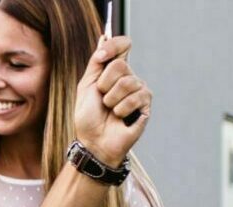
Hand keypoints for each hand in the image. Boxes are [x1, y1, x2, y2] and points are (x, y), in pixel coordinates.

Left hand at [72, 34, 151, 167]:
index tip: (100, 58)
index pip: (123, 45)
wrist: (94, 142)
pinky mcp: (146, 104)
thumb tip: (104, 38)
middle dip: (105, 84)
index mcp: (114, 71)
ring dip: (112, 100)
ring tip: (110, 110)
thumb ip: (96, 62)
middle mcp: (129, 77)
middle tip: (102, 99)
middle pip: (121, 65)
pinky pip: (136, 97)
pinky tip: (120, 117)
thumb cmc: (88, 118)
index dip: (114, 46)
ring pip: (127, 82)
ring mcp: (139, 90)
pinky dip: (122, 109)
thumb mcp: (86, 86)